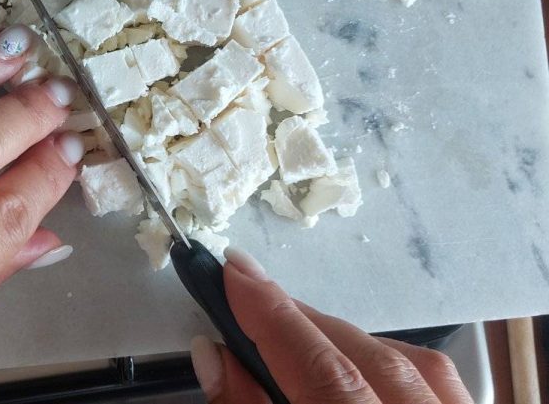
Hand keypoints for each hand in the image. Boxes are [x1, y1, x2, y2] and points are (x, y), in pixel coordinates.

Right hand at [191, 249, 473, 403]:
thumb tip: (214, 355)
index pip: (321, 370)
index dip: (271, 314)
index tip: (232, 270)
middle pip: (366, 359)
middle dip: (301, 321)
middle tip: (248, 296)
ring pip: (411, 364)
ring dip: (345, 338)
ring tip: (293, 329)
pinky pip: (441, 384)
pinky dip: (390, 362)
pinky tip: (356, 361)